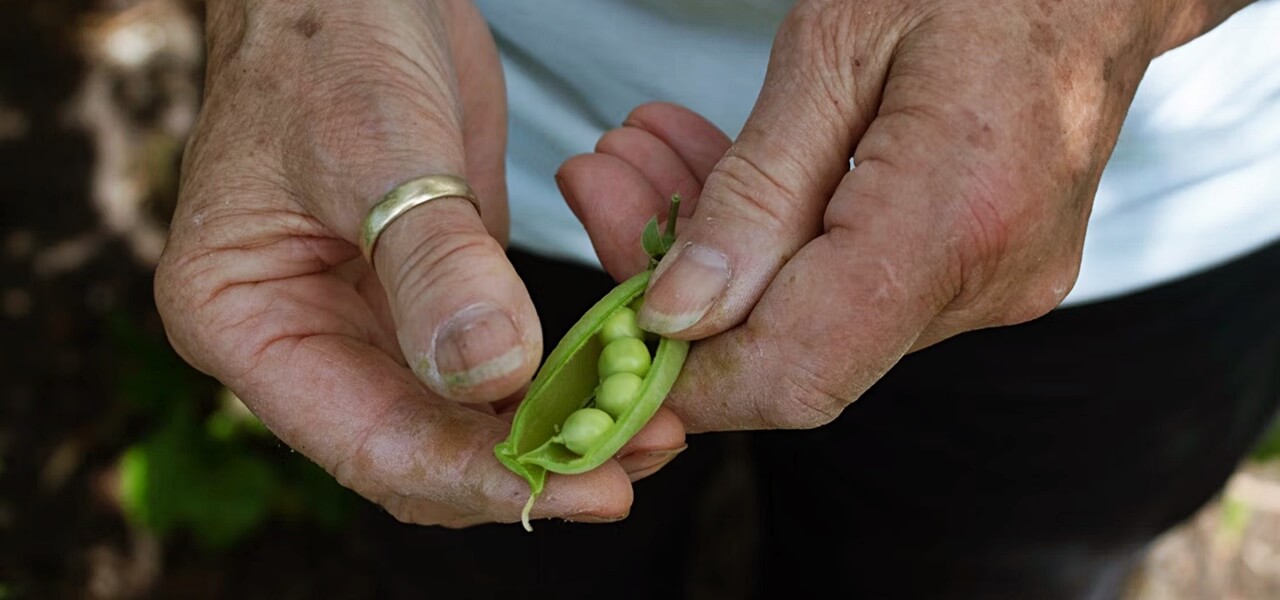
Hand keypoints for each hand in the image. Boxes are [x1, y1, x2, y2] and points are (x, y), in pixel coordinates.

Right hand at [155, 0, 682, 526]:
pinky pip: (489, 369)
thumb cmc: (331, 44)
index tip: (579, 487)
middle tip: (631, 471)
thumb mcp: (378, 146)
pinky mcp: (426, 298)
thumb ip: (433, 264)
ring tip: (649, 436)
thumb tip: (495, 377)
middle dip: (524, 469)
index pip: (366, 438)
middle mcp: (300, 341)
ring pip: (460, 423)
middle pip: (417, 450)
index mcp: (244, 320)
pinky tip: (619, 383)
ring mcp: (364, 324)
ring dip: (550, 436)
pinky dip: (553, 384)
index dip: (476, 475)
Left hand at [558, 0, 1248, 430]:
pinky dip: (775, 242)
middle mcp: (987, 280)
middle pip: (793, 350)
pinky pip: (852, 287)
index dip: (685, 378)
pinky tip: (713, 172)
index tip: (603, 329)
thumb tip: (677, 316)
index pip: (795, 368)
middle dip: (676, 288)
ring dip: (716, 252)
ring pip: (813, 320)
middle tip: (602, 183)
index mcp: (955, 219)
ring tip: (641, 156)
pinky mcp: (983, 273)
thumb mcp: (835, 48)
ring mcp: (994, 285)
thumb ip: (757, 191)